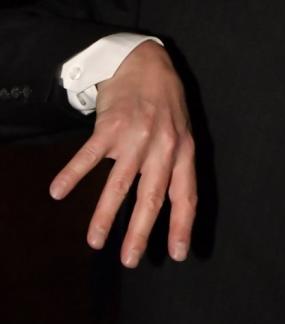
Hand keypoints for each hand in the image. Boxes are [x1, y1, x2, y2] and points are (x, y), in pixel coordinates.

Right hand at [49, 41, 196, 267]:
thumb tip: (171, 202)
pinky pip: (89, 156)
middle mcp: (163, 147)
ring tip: (94, 242)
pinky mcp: (110, 126)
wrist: (145, 62)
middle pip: (151, 198)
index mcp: (184, 151)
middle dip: (139, 233)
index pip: (186, 195)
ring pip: (119, 185)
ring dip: (104, 216)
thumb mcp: (183, 130)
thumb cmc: (166, 102)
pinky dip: (72, 175)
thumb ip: (177, 163)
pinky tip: (58, 192)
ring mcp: (135, 137)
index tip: (177, 253)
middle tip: (129, 261)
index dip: (181, 225)